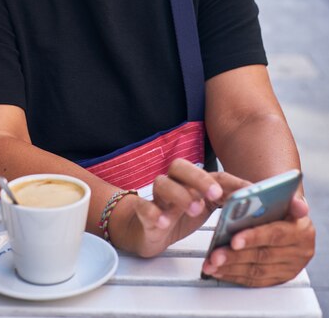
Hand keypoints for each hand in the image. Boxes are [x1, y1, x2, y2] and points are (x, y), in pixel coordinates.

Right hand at [110, 159, 248, 256]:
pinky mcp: (142, 212)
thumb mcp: (206, 210)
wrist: (146, 231)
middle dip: (200, 178)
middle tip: (215, 194)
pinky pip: (142, 206)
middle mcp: (174, 183)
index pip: (214, 175)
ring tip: (195, 209)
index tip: (250, 191)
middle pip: (181, 167)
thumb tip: (257, 207)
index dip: (232, 182)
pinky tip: (162, 221)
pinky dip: (152, 211)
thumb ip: (226, 205)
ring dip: (179, 194)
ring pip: (162, 184)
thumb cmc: (179, 216)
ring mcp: (157, 197)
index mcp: (193, 181)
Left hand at [201, 195, 315, 286]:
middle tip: (215, 255)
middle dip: (236, 256)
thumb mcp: (283, 196)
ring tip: (211, 263)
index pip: (276, 234)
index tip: (234, 240)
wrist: (288, 219)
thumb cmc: (281, 205)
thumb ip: (281, 197)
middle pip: (263, 255)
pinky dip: (234, 275)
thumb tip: (281, 199)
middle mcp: (300, 251)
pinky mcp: (279, 278)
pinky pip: (255, 280)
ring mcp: (290, 267)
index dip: (254, 237)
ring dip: (231, 267)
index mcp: (301, 229)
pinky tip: (219, 270)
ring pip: (257, 270)